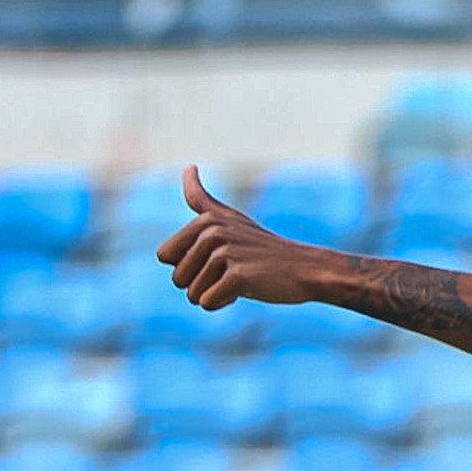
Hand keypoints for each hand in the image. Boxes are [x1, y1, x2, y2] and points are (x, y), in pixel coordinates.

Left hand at [154, 164, 339, 309]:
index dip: (187, 265)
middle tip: (232, 272)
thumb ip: (201, 198)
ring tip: (242, 280)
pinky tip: (247, 290)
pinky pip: (207, 303)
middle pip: (177, 278)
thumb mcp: (231, 218)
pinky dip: (224, 303)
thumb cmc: (265, 249)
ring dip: (215, 295)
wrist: (306, 268)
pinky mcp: (237, 276)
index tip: (217, 257)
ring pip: (192, 294)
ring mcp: (225, 253)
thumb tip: (188, 167)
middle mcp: (212, 232)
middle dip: (200, 284)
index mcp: (206, 219)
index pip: (165, 255)